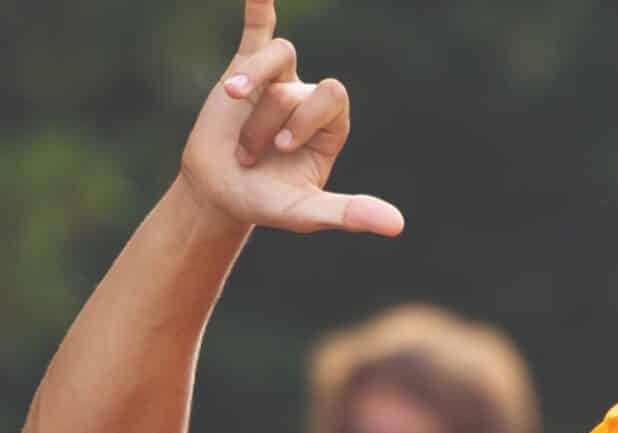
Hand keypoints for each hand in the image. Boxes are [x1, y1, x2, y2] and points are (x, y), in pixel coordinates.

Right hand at [177, 2, 403, 236]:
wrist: (219, 192)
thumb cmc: (267, 202)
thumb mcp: (306, 212)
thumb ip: (348, 213)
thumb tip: (397, 225)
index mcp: (331, 126)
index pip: (332, 96)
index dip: (305, 117)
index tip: (282, 149)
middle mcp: (308, 98)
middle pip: (295, 86)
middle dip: (270, 118)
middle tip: (251, 154)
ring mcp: (277, 81)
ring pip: (276, 56)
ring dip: (251, 80)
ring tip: (231, 98)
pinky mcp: (244, 69)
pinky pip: (257, 30)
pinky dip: (258, 8)